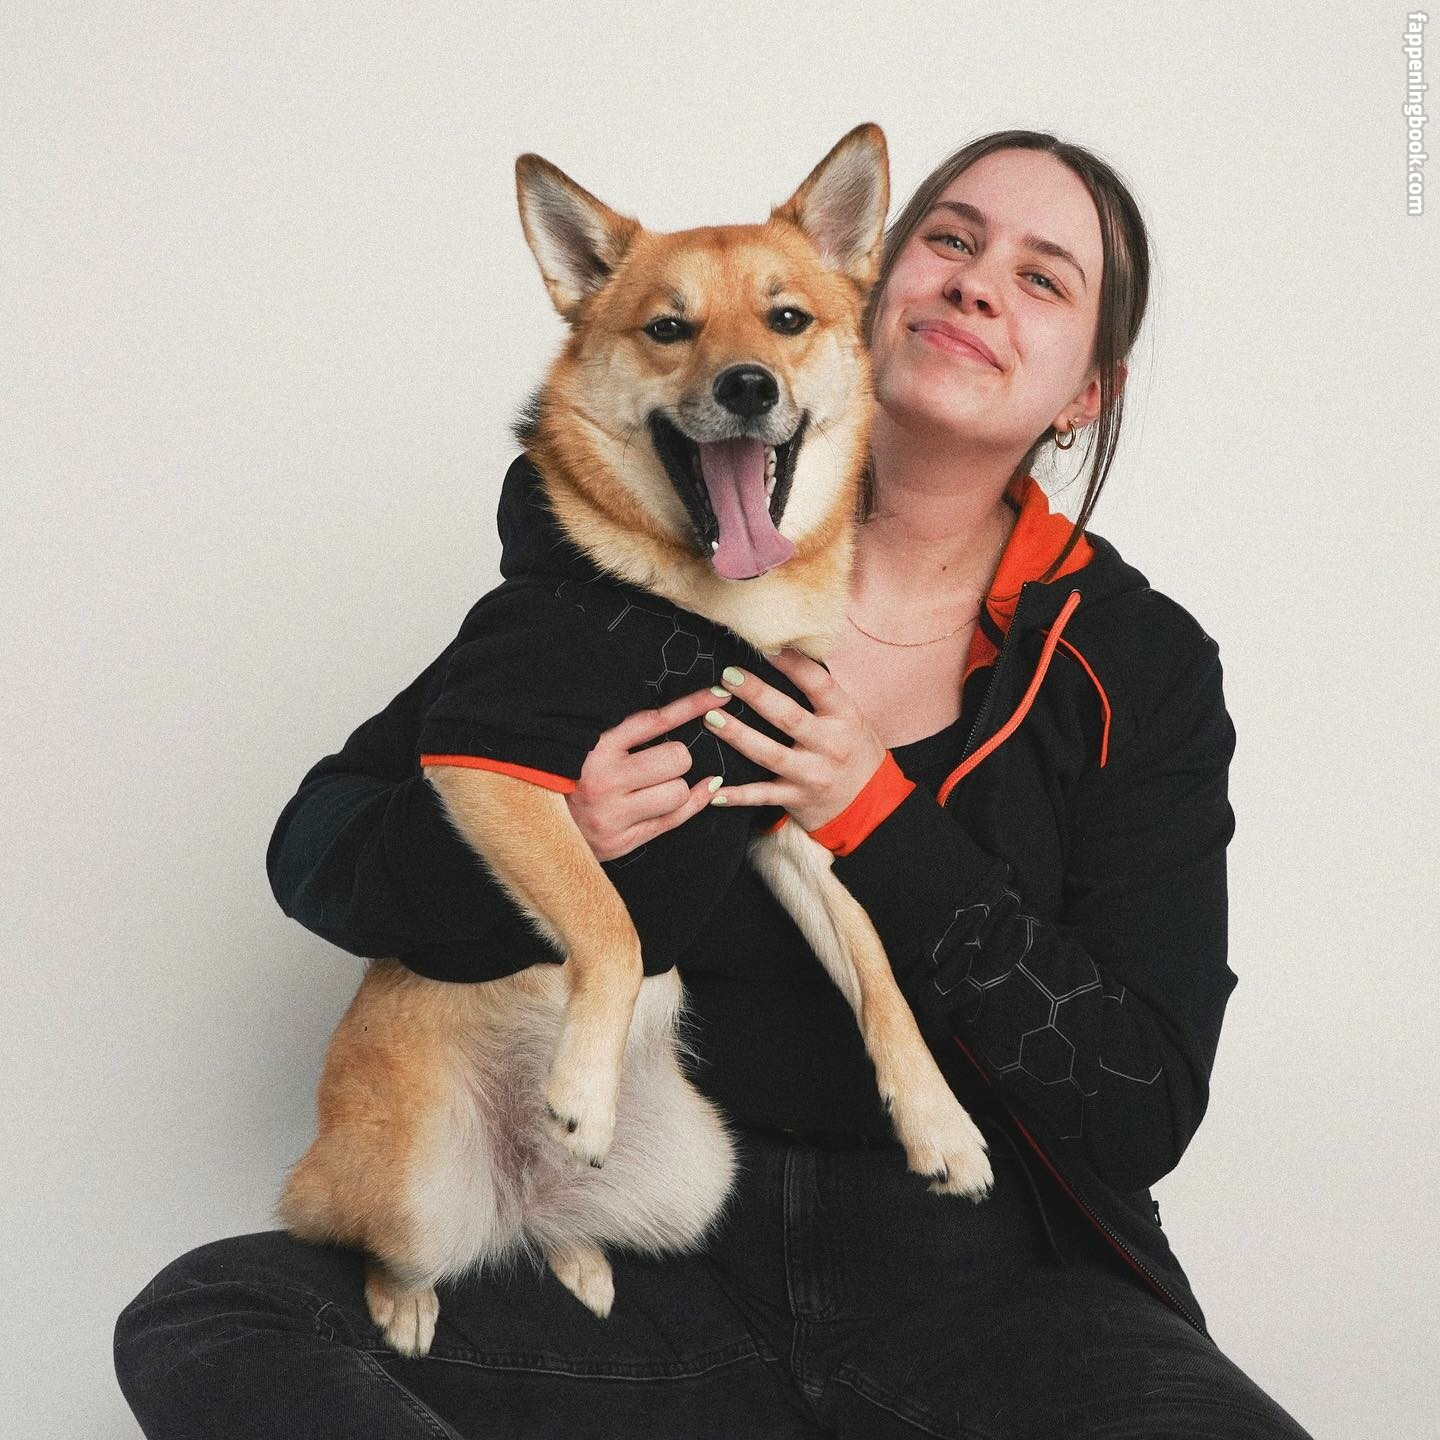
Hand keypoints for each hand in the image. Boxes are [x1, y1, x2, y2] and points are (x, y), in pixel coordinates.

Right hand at [565, 685, 730, 861]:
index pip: (654, 721)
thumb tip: (670, 714)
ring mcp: (614, 814)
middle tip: (660, 761)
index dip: (691, 706)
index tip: (719, 695)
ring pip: (679, 791)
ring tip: (657, 784)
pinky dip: (694, 801)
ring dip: (677, 785)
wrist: (532, 827)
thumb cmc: (563, 777)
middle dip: (676, 758)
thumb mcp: (584, 744)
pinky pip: (674, 819)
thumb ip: (620, 732)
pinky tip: (704, 789)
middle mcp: (604, 781)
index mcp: (594, 749)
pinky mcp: (622, 840)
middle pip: (676, 758)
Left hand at [704, 649, 887, 831]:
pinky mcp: (796, 799)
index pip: (818, 684)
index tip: (766, 646)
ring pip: (769, 754)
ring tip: (711, 717)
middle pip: (788, 717)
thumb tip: (785, 651)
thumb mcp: (849, 717)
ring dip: (737, 736)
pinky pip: (762, 796)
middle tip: (728, 677)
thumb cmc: (854, 749)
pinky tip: (714, 790)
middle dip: (756, 695)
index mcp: (845, 717)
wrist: (871, 803)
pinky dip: (738, 795)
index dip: (792, 664)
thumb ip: (822, 693)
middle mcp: (830, 745)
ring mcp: (812, 774)